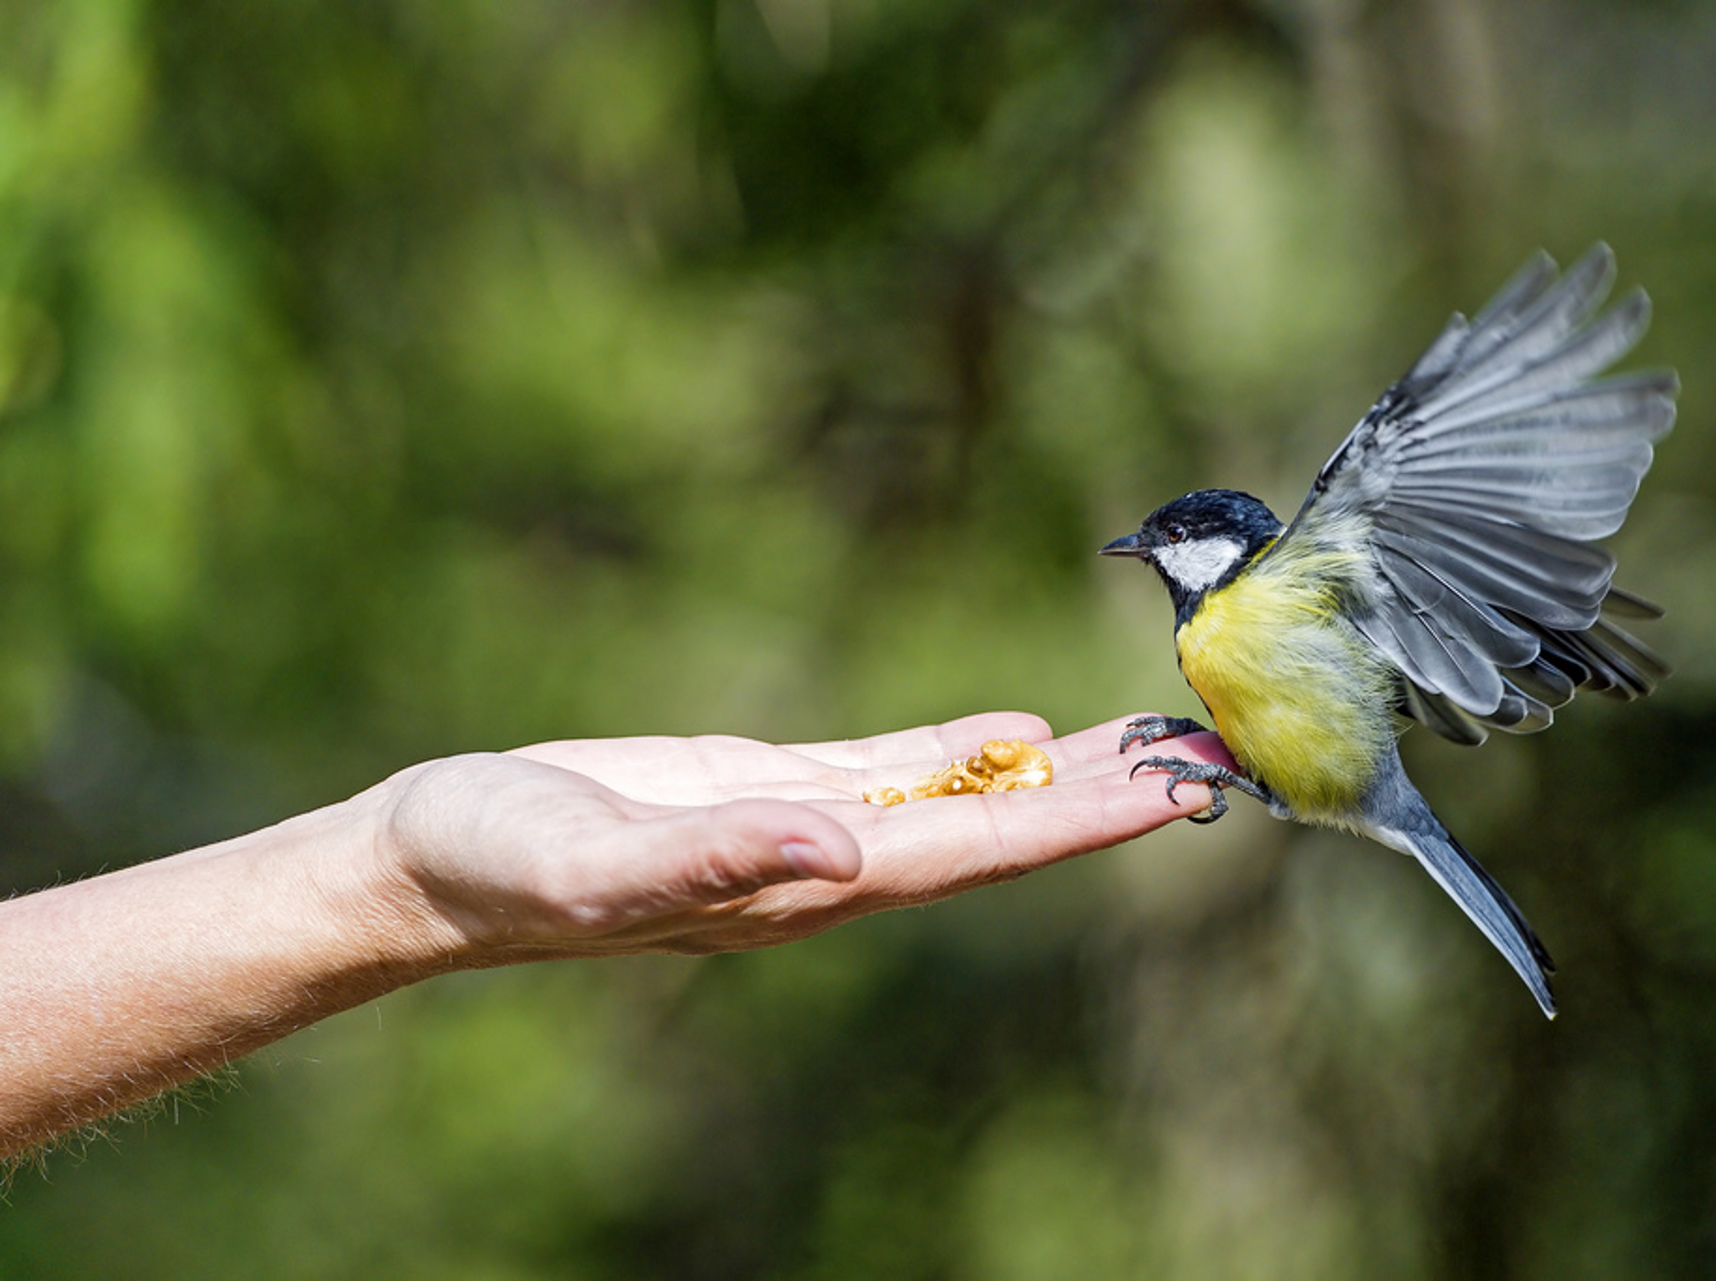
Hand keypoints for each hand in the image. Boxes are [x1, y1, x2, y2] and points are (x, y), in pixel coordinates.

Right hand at [373, 712, 1231, 962]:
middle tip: (1219, 759)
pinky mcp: (768, 786)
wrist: (435, 861)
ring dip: (1059, 774)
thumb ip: (714, 856)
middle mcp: (828, 864)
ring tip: (1153, 741)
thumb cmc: (500, 869)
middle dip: (1108, 798)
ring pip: (963, 798)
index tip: (1178, 795)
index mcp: (805, 887)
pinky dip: (967, 750)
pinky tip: (1021, 733)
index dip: (1079, 824)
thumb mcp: (593, 862)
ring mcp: (804, 827)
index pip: (975, 852)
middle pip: (999, 830)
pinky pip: (896, 769)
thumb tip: (839, 845)